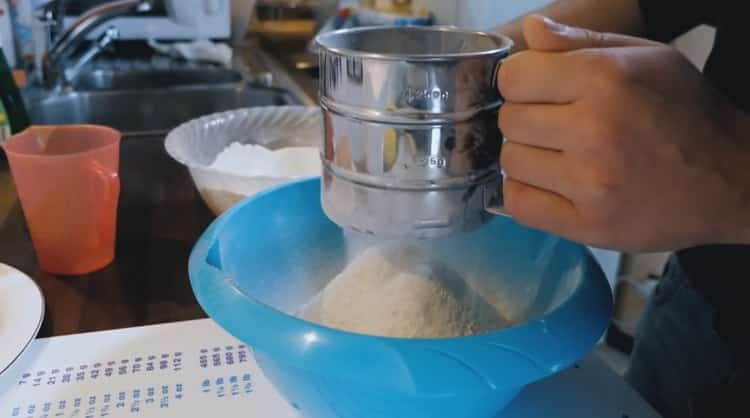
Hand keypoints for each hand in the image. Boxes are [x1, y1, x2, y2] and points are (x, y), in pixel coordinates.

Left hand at [497, 15, 749, 251]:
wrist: (732, 179)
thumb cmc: (685, 111)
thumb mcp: (646, 57)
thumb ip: (581, 41)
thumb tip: (529, 29)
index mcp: (606, 78)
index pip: (513, 77)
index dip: (522, 82)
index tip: (540, 91)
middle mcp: (594, 130)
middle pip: (509, 120)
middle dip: (526, 119)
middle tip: (557, 126)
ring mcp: (589, 183)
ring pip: (510, 162)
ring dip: (528, 158)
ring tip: (561, 157)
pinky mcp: (587, 225)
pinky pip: (518, 204)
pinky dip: (526, 194)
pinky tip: (553, 185)